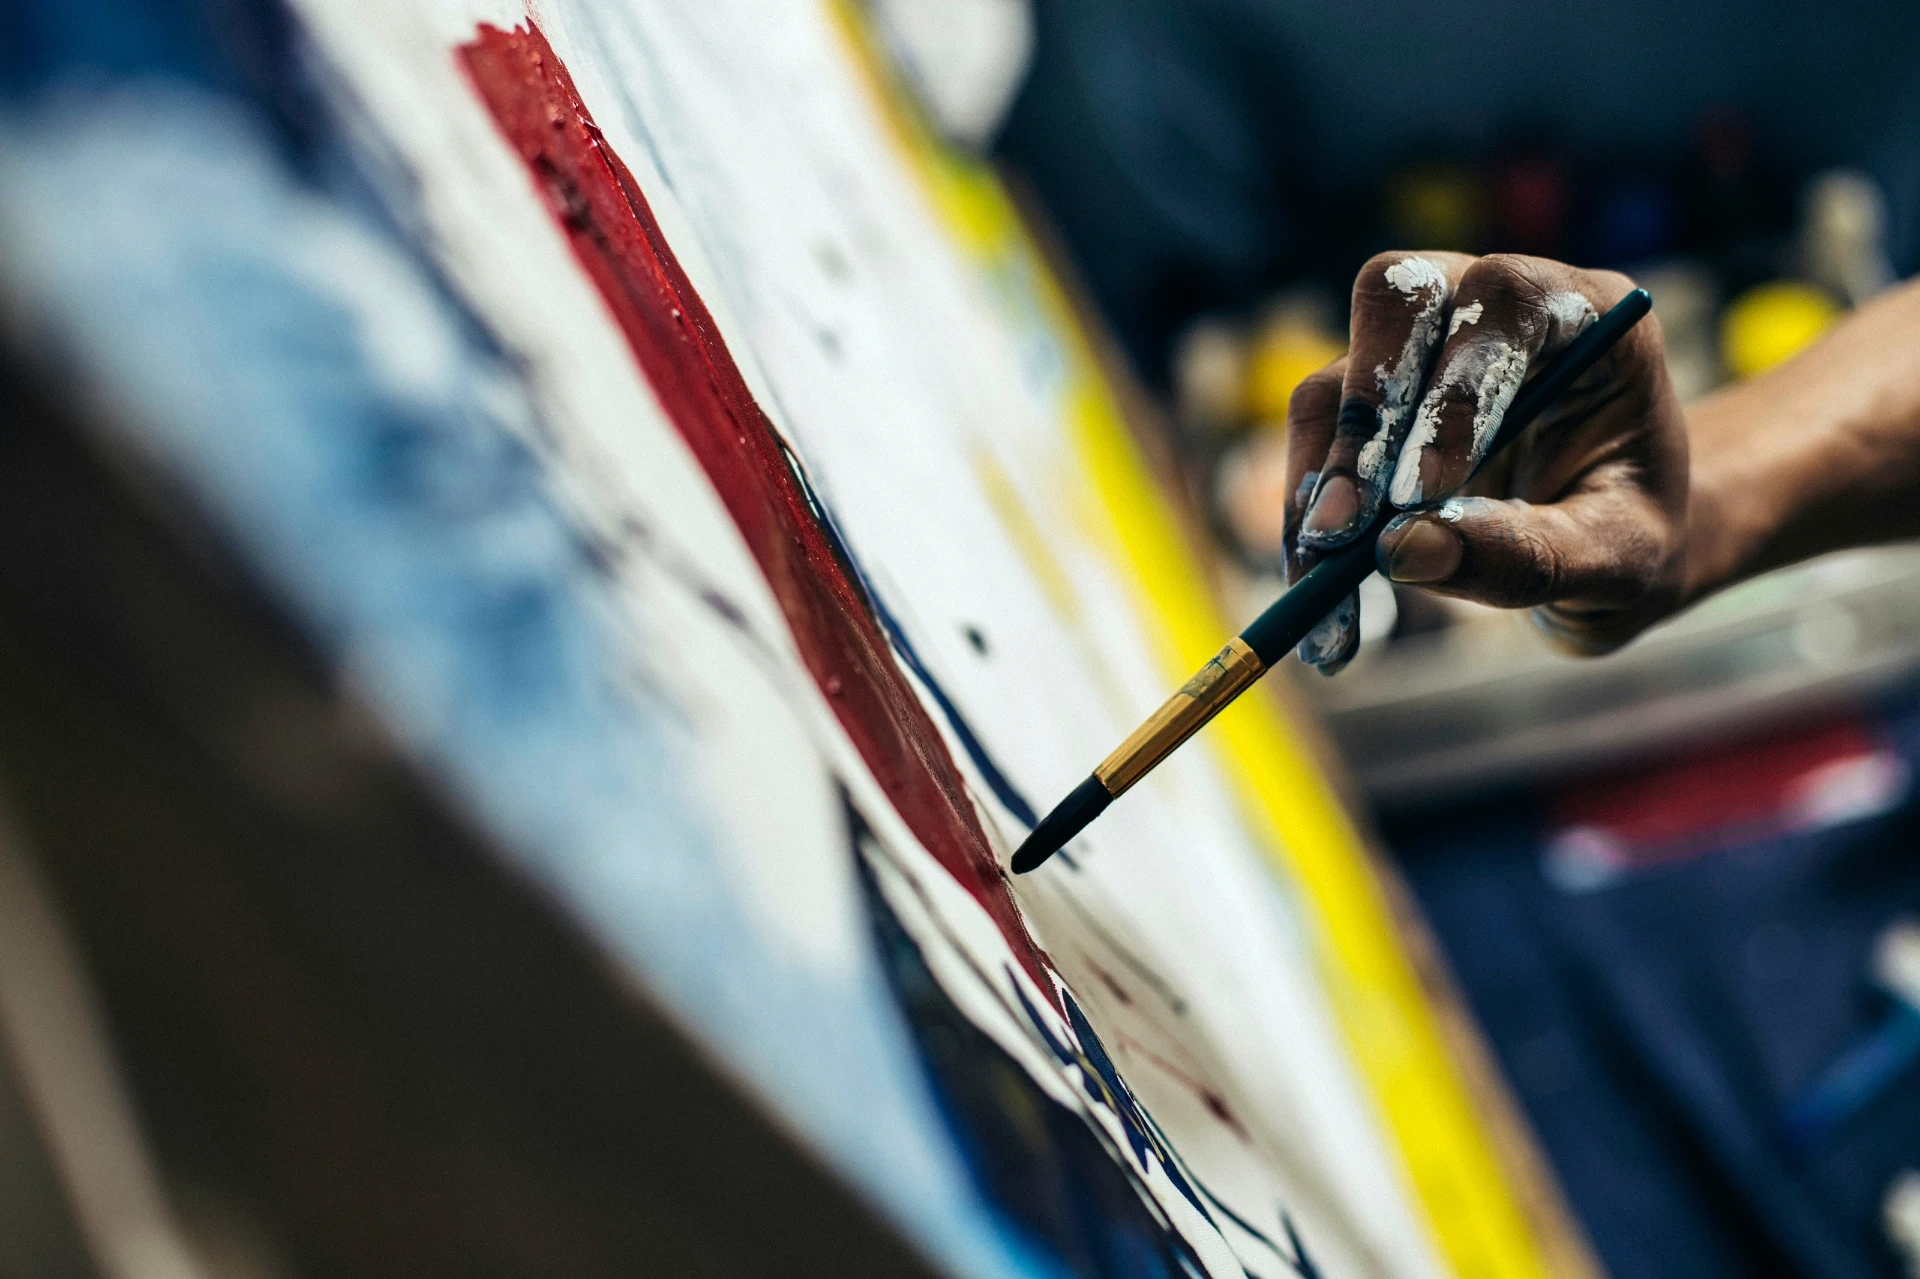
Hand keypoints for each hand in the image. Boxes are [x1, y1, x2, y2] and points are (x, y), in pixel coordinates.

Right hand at [1281, 252, 1689, 672]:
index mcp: (1586, 313)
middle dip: (1362, 419)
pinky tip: (1315, 589)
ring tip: (1318, 585)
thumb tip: (1402, 551)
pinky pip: (1313, 443)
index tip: (1419, 493)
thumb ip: (1528, 553)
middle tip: (1340, 530)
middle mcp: (1491, 308)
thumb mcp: (1614, 560)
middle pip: (1396, 298)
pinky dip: (1305, 519)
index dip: (1453, 388)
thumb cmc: (1635, 539)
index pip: (1504, 302)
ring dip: (1317, 486)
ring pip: (1335, 382)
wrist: (1610, 548)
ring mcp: (1420, 349)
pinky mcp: (1369, 401)